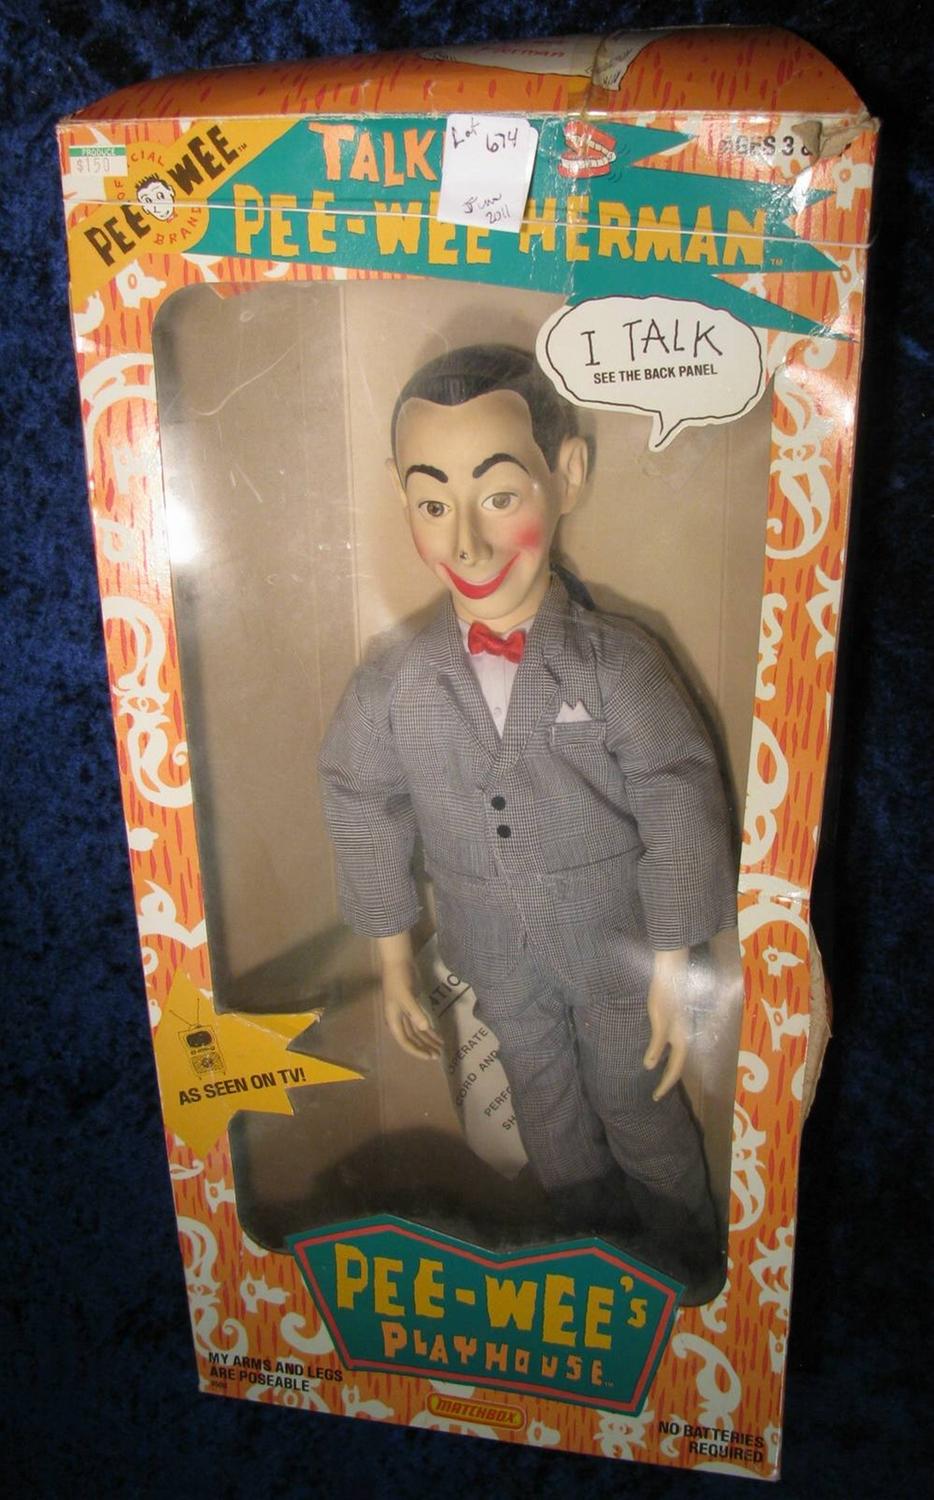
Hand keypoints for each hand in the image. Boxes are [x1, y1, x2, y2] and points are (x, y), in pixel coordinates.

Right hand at [382, 964, 443, 1058]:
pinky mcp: (414, 1006)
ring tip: (440, 1048)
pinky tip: (438, 1035)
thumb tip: (424, 1028)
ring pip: (418, 1032)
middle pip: (412, 1039)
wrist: (399, 962)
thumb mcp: (406, 996)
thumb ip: (415, 1012)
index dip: (416, 1050)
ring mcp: (406, 1013)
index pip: (405, 1041)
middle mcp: (399, 1019)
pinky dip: (429, 1029)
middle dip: (424, 1047)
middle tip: (438, 1054)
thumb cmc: (399, 979)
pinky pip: (421, 1022)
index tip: (429, 1056)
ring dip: (428, 1040)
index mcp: (393, 1020)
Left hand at [643, 947, 689, 1100]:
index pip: (674, 1070)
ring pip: (676, 1054)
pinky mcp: (675, 1019)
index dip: (665, 1085)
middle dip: (668, 1080)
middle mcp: (684, 1036)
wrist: (671, 971)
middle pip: (678, 1064)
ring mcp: (680, 1027)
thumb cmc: (664, 996)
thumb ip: (656, 1044)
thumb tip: (649, 1067)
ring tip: (659, 1077)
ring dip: (668, 1067)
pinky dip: (665, 1053)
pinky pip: (672, 1044)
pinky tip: (659, 1052)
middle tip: (656, 1093)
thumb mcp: (659, 1021)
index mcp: (681, 1039)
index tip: (655, 1098)